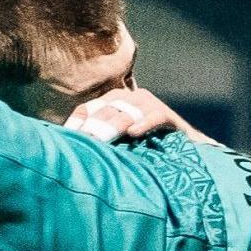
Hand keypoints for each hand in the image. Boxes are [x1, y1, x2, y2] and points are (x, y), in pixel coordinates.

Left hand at [63, 88, 217, 146]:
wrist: (183, 149)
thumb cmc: (144, 148)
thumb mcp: (117, 144)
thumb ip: (99, 141)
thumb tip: (68, 151)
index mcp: (113, 102)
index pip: (88, 109)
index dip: (77, 123)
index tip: (66, 139)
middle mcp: (129, 98)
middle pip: (105, 111)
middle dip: (93, 128)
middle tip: (82, 144)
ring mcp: (148, 104)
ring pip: (126, 112)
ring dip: (112, 126)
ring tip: (101, 141)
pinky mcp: (167, 114)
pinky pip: (154, 116)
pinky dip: (144, 123)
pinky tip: (133, 132)